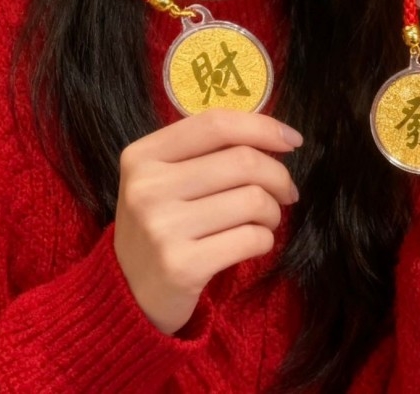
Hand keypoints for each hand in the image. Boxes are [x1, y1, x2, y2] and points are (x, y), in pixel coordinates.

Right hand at [114, 108, 301, 333]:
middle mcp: (147, 187)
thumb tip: (278, 136)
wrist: (126, 296)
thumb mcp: (166, 178)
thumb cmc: (161, 224)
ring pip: (252, 200)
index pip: (216, 124)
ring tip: (265, 220)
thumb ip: (209, 151)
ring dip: (273, 211)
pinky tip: (254, 242)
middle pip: (242, 161)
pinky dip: (264, 239)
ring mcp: (162, 228)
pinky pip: (250, 239)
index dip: (262, 127)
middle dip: (278, 176)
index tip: (292, 140)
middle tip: (286, 192)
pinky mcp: (181, 266)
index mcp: (143, 155)